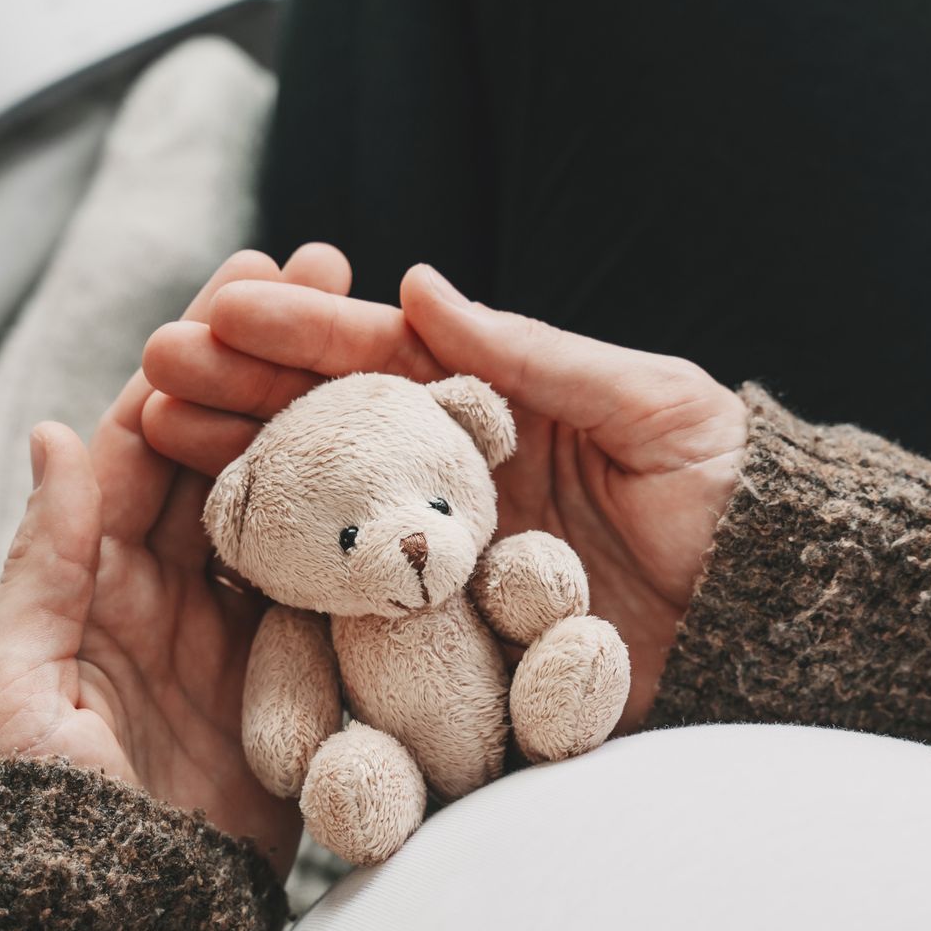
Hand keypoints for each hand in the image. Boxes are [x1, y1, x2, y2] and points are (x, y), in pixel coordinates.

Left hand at [0, 246, 354, 876]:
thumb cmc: (24, 813)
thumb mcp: (12, 682)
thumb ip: (46, 561)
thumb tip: (57, 429)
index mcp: (94, 574)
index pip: (148, 438)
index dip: (199, 355)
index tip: (252, 270)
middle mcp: (173, 591)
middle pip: (232, 455)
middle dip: (277, 365)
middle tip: (334, 273)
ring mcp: (240, 637)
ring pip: (293, 514)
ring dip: (334, 433)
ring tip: (396, 349)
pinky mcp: (296, 689)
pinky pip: (336, 601)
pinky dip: (373, 542)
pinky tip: (423, 475)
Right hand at [140, 251, 747, 729]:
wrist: (775, 616)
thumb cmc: (729, 490)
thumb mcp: (650, 405)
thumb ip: (535, 358)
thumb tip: (422, 284)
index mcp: (494, 410)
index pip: (380, 360)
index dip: (298, 332)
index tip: (219, 309)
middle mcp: (453, 483)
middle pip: (329, 432)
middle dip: (241, 396)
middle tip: (155, 371)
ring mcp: (444, 567)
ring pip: (324, 518)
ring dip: (244, 482)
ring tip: (162, 448)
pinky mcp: (453, 646)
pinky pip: (362, 623)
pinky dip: (290, 598)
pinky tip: (220, 573)